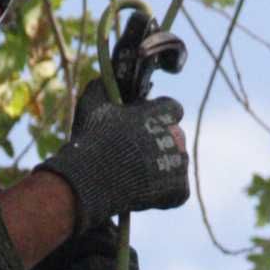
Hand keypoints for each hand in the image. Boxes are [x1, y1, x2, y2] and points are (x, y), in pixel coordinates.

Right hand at [42, 87, 189, 229]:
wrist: (90, 181)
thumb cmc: (91, 141)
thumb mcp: (92, 106)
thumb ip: (102, 87)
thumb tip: (104, 77)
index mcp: (158, 114)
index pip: (172, 108)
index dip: (158, 117)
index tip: (145, 126)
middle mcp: (174, 135)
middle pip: (176, 136)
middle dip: (160, 142)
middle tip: (137, 155)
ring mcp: (178, 163)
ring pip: (178, 161)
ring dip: (164, 166)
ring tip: (139, 174)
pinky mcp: (179, 189)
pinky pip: (179, 188)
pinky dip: (166, 192)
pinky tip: (146, 190)